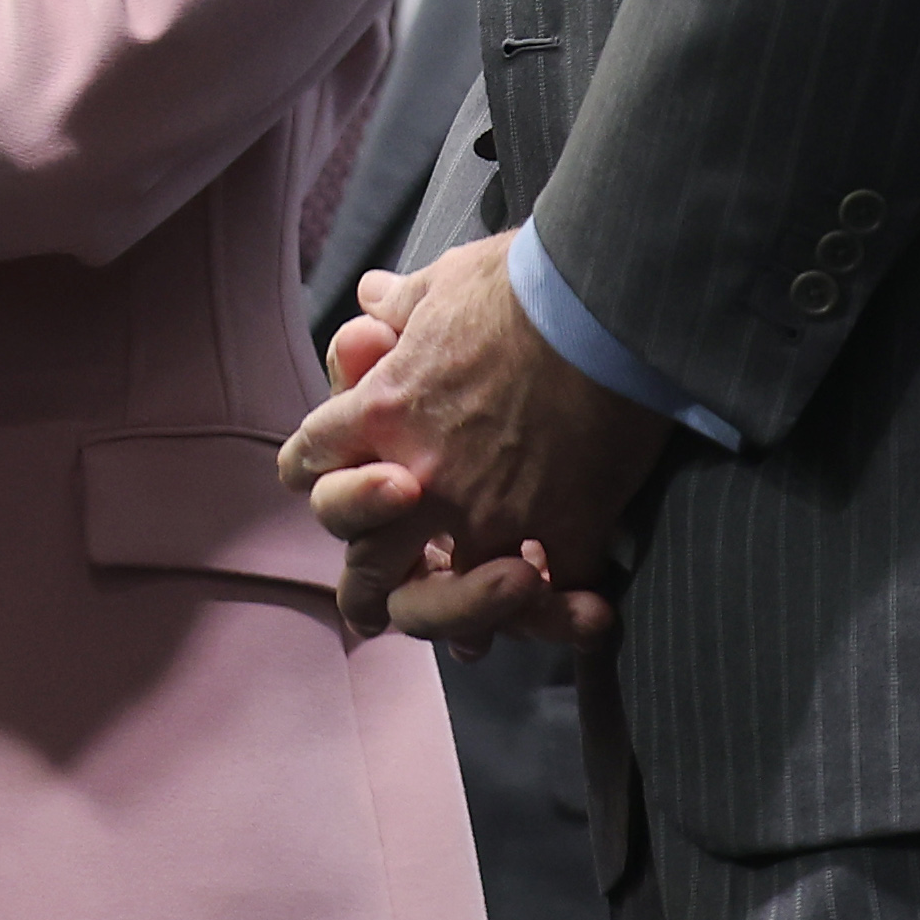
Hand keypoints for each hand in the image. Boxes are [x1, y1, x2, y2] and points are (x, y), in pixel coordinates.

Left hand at [284, 239, 672, 644]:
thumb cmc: (524, 280)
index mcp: (383, 411)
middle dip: (369, 583)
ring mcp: (492, 511)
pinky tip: (567, 613)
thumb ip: (403, 306)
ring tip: (470, 638)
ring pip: (450, 598)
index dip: (317, 473)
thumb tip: (372, 295)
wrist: (608, 303)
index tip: (330, 482)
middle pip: (365, 556)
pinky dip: (559, 609)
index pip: (311, 460)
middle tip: (376, 601)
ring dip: (457, 618)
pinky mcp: (562, 526)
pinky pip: (551, 592)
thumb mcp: (446, 281)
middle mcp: (424, 474)